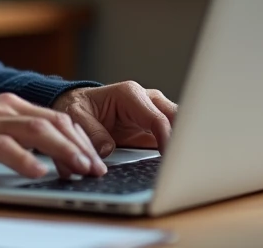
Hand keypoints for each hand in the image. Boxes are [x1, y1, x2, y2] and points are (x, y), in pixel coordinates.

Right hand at [0, 93, 107, 179]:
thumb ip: (12, 134)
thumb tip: (46, 156)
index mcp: (8, 105)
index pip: (55, 117)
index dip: (79, 138)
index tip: (95, 158)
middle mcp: (2, 109)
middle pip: (53, 122)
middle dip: (80, 145)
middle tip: (97, 168)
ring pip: (37, 131)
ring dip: (64, 151)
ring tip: (81, 169)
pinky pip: (5, 148)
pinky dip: (26, 160)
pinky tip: (40, 172)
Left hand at [52, 81, 177, 155]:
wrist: (80, 106)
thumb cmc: (79, 107)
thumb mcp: (76, 116)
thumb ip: (92, 132)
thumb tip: (107, 149)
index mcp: (130, 94)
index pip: (157, 118)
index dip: (168, 140)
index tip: (170, 160)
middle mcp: (147, 100)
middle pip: (177, 118)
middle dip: (185, 140)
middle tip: (186, 164)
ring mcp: (154, 112)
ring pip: (181, 126)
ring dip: (185, 145)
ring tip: (186, 167)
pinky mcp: (156, 127)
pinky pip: (174, 137)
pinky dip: (178, 150)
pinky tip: (179, 166)